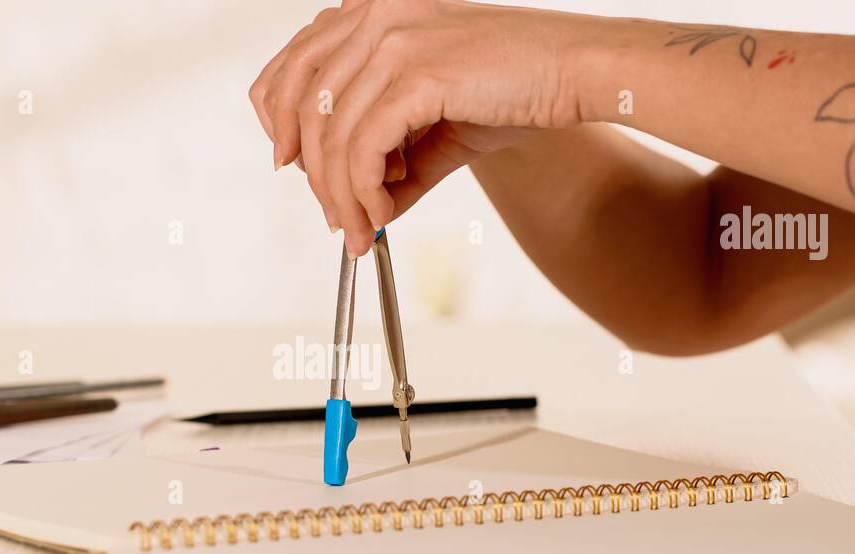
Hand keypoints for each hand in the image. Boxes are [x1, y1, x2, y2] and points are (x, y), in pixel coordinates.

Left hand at [249, 0, 588, 255]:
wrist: (576, 73)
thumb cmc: (515, 89)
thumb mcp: (436, 127)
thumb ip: (391, 160)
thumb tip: (358, 212)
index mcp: (373, 11)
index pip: (294, 64)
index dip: (279, 119)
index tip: (289, 165)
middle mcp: (374, 14)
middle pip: (302, 104)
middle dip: (312, 173)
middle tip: (335, 218)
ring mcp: (392, 38)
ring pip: (330, 134)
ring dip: (341, 196)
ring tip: (362, 230)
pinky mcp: (414, 72)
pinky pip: (361, 148)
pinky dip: (363, 192)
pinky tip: (382, 214)